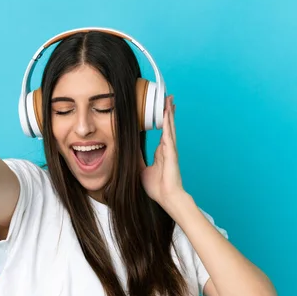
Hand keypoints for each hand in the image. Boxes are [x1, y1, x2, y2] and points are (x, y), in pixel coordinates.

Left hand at [140, 95, 185, 210]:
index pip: (162, 131)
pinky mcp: (171, 152)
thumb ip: (135, 159)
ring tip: (169, 99)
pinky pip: (168, 134)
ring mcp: (170, 149)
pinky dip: (167, 123)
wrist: (167, 197)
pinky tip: (167, 113)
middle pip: (167, 125)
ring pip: (169, 126)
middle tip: (168, 97)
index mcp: (162, 151)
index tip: (161, 108)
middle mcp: (167, 148)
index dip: (162, 119)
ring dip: (169, 112)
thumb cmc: (157, 187)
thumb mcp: (141, 170)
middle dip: (167, 111)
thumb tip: (125, 151)